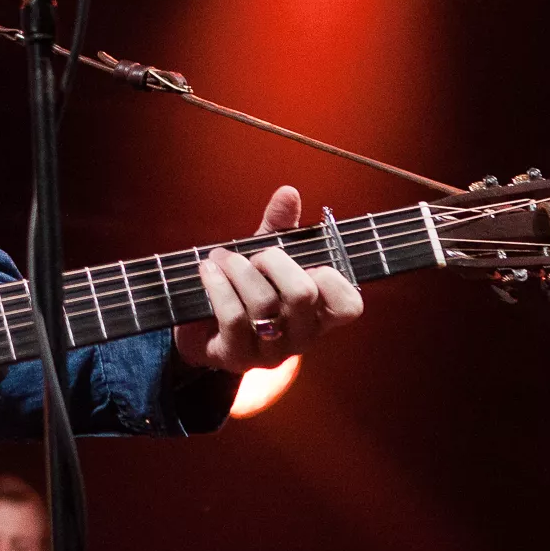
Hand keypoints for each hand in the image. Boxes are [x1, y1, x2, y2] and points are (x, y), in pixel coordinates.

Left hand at [172, 186, 362, 373]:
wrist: (200, 328)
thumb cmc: (243, 289)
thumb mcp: (265, 256)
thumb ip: (280, 227)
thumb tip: (288, 192)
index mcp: (318, 315)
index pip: (349, 306)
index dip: (331, 278)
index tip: (305, 261)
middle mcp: (300, 338)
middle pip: (303, 295)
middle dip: (274, 261)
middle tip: (256, 256)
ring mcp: (269, 352)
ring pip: (263, 304)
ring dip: (238, 269)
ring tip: (221, 257)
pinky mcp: (237, 357)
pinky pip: (233, 317)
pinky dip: (218, 285)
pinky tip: (207, 270)